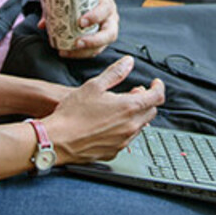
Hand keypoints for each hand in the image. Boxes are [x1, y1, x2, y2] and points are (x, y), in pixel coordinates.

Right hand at [41, 57, 163, 163]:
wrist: (57, 140)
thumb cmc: (72, 114)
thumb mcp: (94, 86)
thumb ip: (115, 73)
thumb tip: (128, 63)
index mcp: (129, 107)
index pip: (157, 97)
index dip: (158, 87)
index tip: (154, 84)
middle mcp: (130, 126)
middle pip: (151, 112)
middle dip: (145, 101)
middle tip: (133, 93)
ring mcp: (123, 141)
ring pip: (139, 126)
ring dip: (135, 115)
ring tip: (118, 108)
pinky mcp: (114, 152)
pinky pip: (126, 139)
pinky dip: (124, 129)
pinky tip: (109, 124)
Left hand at [42, 0, 119, 58]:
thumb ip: (59, 5)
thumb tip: (43, 24)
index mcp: (106, 4)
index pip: (105, 10)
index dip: (95, 16)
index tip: (81, 22)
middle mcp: (111, 19)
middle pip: (109, 34)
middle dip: (93, 41)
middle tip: (77, 43)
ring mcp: (108, 32)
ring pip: (102, 46)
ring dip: (84, 52)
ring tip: (66, 52)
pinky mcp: (101, 40)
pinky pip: (94, 50)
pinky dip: (80, 54)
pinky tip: (67, 53)